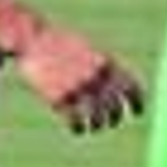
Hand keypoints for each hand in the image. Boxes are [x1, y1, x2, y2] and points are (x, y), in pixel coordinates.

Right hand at [12, 22, 145, 133]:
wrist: (30, 38)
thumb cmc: (56, 42)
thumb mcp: (85, 48)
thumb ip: (101, 65)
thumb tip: (116, 85)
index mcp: (106, 62)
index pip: (132, 88)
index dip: (137, 103)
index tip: (135, 113)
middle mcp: (96, 77)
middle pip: (115, 108)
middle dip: (113, 118)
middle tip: (108, 122)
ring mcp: (79, 87)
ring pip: (98, 118)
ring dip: (96, 126)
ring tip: (91, 127)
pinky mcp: (61, 97)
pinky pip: (76, 121)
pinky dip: (78, 128)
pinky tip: (76, 129)